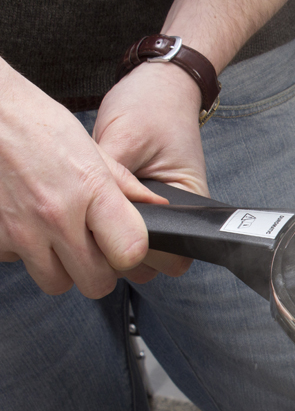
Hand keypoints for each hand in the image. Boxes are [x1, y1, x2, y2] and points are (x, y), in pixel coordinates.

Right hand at [0, 61, 165, 297]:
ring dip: (61, 267)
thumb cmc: (36, 126)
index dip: (130, 255)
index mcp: (90, 191)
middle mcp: (56, 216)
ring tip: (58, 237)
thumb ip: (125, 186)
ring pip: (56, 282)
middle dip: (98, 271)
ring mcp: (21, 231)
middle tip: (92, 248)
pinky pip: (19, 264)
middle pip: (96, 283)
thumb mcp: (90, 149)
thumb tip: (159, 207)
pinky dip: (25, 252)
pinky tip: (27, 225)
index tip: (124, 245)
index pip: (130, 254)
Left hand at [94, 61, 209, 282]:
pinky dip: (107, 215)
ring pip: (133, 242)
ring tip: (96, 203)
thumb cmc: (152, 106)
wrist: (160, 85)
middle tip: (97, 218)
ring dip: (113, 232)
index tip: (114, 233)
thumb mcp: (126, 139)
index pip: (174, 252)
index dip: (142, 251)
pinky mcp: (142, 202)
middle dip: (122, 244)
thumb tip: (93, 216)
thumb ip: (112, 181)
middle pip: (152, 257)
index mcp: (188, 202)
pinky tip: (96, 195)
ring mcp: (159, 209)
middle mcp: (178, 212)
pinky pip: (123, 222)